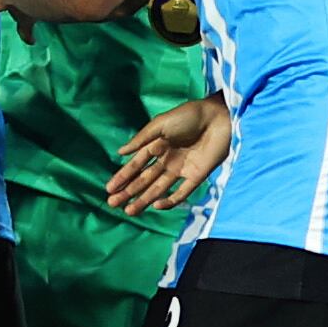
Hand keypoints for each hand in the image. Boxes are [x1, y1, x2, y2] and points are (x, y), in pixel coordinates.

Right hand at [102, 94, 233, 212]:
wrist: (218, 118)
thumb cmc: (188, 116)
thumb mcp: (160, 124)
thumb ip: (141, 139)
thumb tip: (119, 153)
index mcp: (156, 147)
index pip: (136, 165)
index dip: (122, 177)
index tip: (109, 188)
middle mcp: (166, 160)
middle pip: (144, 180)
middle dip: (128, 192)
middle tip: (112, 203)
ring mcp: (181, 170)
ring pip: (158, 189)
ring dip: (143, 200)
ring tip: (129, 211)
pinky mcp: (196, 176)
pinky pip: (182, 192)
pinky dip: (170, 200)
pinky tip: (156, 205)